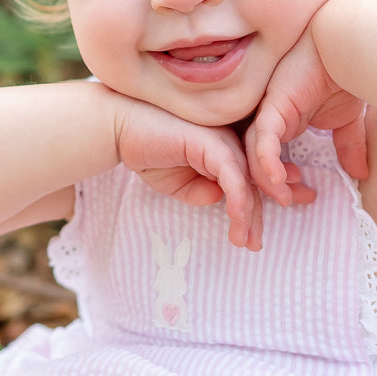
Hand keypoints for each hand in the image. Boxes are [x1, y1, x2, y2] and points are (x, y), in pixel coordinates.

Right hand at [111, 92, 267, 249]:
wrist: (121, 130)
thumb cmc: (149, 153)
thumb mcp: (179, 184)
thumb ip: (200, 192)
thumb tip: (219, 199)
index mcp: (225, 149)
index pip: (248, 182)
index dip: (253, 210)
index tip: (252, 239)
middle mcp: (230, 141)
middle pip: (253, 182)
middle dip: (255, 217)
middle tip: (254, 245)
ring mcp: (223, 140)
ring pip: (247, 181)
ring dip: (248, 214)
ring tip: (245, 241)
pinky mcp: (212, 142)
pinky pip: (232, 174)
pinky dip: (237, 199)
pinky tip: (237, 220)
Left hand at [245, 27, 368, 203]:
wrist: (351, 47)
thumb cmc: (348, 75)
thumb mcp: (348, 121)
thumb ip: (348, 146)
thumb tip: (360, 174)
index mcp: (285, 122)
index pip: (271, 159)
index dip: (283, 183)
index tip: (305, 197)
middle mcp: (272, 119)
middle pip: (256, 161)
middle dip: (270, 189)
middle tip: (291, 203)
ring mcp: (269, 112)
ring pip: (253, 154)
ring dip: (266, 181)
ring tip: (283, 198)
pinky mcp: (273, 106)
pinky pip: (261, 138)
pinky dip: (265, 161)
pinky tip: (277, 180)